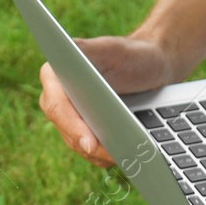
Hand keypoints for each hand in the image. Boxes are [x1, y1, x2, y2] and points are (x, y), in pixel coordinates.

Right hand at [38, 36, 172, 167]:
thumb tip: (64, 57)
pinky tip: (123, 154)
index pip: (56, 106)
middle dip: (90, 145)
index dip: (72, 126)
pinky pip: (90, 152)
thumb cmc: (131, 54)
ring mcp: (70, 118)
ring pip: (77, 145)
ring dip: (99, 154)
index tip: (90, 143)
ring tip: (124, 156)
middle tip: (115, 155)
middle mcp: (57, 98)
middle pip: (66, 130)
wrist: (150, 69)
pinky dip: (106, 156)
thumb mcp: (111, 48)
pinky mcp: (85, 131)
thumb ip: (87, 51)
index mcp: (55, 75)